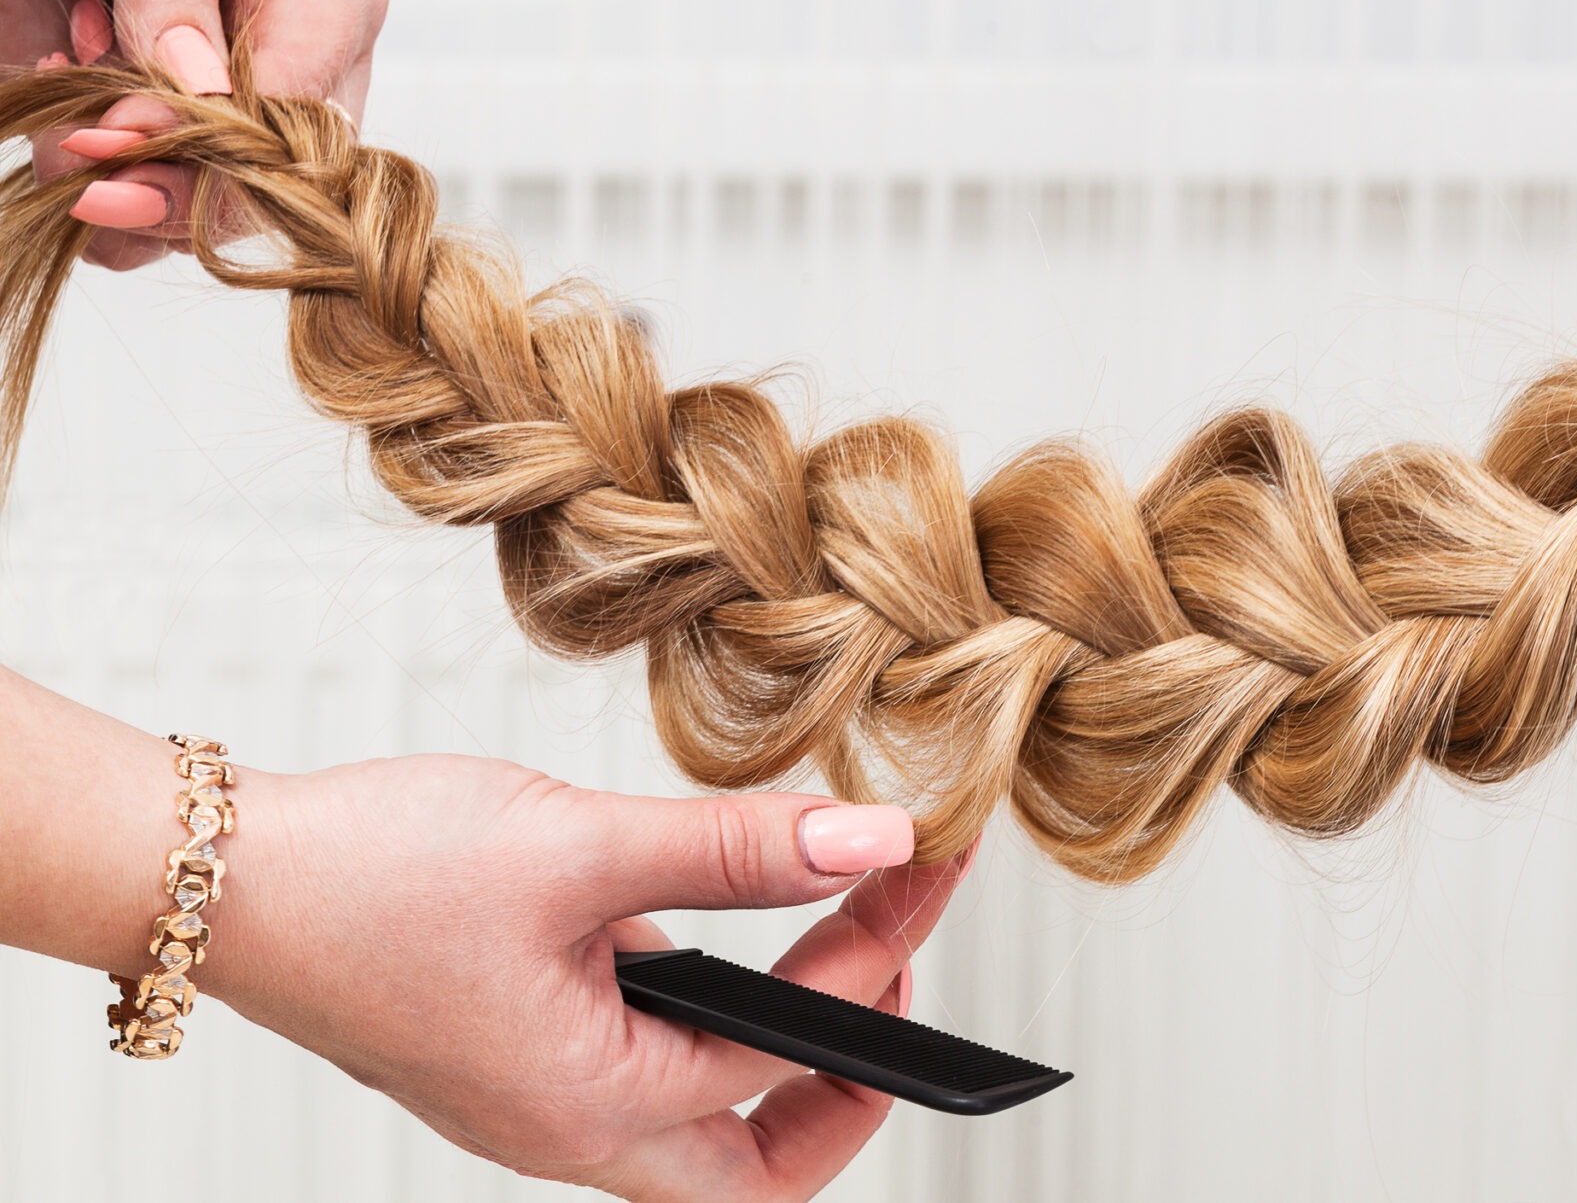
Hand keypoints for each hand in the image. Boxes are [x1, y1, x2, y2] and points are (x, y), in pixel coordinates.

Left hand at [0, 0, 387, 267]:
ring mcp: (229, 117)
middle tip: (80, 152)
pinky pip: (138, 225)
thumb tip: (202, 92)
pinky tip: (56, 106)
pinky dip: (81, 190)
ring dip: (115, 181)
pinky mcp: (159, 145)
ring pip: (203, 218)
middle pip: (272, 183)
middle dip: (171, 181)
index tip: (120, 129)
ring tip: (64, 82)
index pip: (310, 103)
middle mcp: (299, 69)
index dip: (226, 136)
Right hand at [199, 753, 967, 1201]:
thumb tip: (872, 840)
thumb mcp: (578, 847)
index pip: (788, 1060)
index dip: (876, 961)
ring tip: (839, 916)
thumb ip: (736, 848)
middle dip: (852, 1084)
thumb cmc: (371, 874)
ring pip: (704, 1112)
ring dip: (783, 1031)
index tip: (923, 869)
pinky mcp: (518, 1051)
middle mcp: (571, 1125)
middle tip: (899, 963)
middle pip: (758, 1169)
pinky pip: (644, 1058)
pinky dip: (709, 1004)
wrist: (219, 877)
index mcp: (592, 1104)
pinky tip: (727, 914)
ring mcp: (541, 1096)